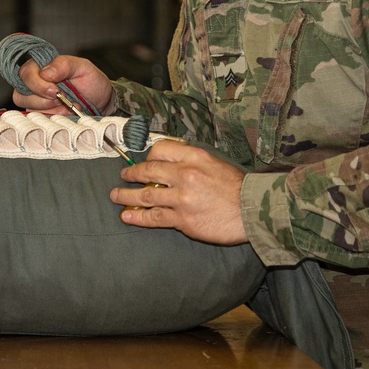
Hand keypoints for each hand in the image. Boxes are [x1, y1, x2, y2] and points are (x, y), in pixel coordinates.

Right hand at [12, 54, 115, 114]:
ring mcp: (35, 102)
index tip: (55, 90)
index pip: (25, 73)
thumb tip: (44, 73)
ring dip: (50, 109)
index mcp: (41, 67)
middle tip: (63, 98)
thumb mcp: (82, 67)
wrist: (102, 101)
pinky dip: (54, 117)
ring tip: (68, 105)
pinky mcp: (41, 116)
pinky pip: (39, 120)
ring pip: (29, 109)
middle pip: (21, 94)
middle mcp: (34, 85)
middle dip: (44, 99)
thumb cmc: (91, 82)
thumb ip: (63, 64)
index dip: (37, 84)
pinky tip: (67, 113)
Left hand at [110, 139, 247, 245]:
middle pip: (148, 170)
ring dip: (127, 195)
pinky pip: (154, 217)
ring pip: (146, 195)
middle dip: (132, 174)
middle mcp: (185, 174)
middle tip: (123, 176)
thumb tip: (172, 161)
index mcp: (194, 156)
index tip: (143, 161)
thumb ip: (193, 160)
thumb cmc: (237, 187)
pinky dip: (138, 216)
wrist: (253, 210)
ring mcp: (182, 198)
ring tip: (116, 196)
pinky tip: (127, 216)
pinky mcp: (183, 219)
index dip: (148, 155)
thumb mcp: (216, 162)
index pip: (161, 149)